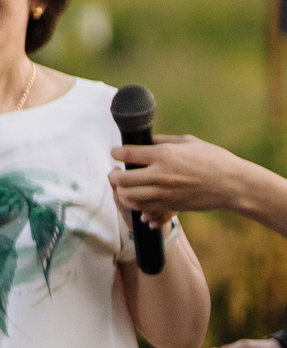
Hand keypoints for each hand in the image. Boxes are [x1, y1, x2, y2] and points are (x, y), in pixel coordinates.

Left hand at [111, 134, 259, 220]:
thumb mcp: (188, 142)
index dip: (116, 152)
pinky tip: (135, 196)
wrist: (232, 184)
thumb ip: (163, 140)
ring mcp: (163, 193)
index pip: (128, 154)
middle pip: (121, 178)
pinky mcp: (168, 205)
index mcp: (164, 155)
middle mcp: (160, 175)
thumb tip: (144, 140)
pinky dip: (133, 202)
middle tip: (114, 171)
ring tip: (122, 185)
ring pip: (128, 196)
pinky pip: (141, 207)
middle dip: (113, 174)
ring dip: (121, 190)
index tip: (115, 152)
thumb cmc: (214, 159)